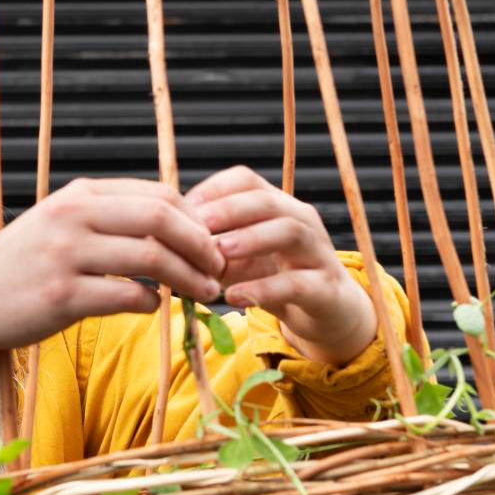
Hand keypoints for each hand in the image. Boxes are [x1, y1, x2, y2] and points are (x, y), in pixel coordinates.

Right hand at [0, 178, 222, 393]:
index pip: (159, 194)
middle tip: (220, 267)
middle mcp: (74, 218)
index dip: (197, 219)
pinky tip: (155, 307)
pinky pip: (126, 297)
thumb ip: (110, 218)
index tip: (214, 243)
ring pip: (151, 259)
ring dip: (189, 278)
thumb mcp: (61, 224)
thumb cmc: (21, 264)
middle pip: (162, 218)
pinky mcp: (61, 296)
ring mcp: (66, 256)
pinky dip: (152, 303)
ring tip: (206, 292)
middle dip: (202, 245)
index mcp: (80, 195)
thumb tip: (175, 224)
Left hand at [185, 166, 375, 367]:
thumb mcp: (240, 261)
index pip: (247, 180)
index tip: (184, 208)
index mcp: (277, 207)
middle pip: (268, 200)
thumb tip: (166, 244)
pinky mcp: (326, 289)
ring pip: (291, 231)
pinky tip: (235, 296)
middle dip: (230, 209)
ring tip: (220, 252)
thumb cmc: (276, 278)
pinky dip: (264, 289)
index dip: (214, 189)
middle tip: (198, 225)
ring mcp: (318, 253)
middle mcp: (301, 221)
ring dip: (251, 238)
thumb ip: (212, 250)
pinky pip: (298, 283)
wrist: (328, 313)